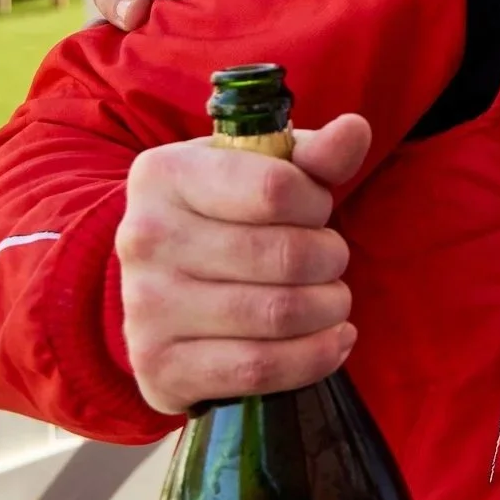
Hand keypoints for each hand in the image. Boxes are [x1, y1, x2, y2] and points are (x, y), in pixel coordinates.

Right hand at [118, 113, 370, 415]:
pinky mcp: (160, 368)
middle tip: (332, 258)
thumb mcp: (266, 170)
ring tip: (332, 299)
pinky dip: (314, 357)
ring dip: (329, 307)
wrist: (164, 283)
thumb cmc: (229, 213)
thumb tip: (354, 130)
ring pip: (278, 314)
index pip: (276, 189)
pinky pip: (259, 369)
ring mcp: (146, 308)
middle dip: (331, 258)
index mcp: (165, 175)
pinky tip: (333, 340)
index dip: (317, 202)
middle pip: (285, 256)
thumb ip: (316, 153)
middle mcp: (144, 239)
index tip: (316, 209)